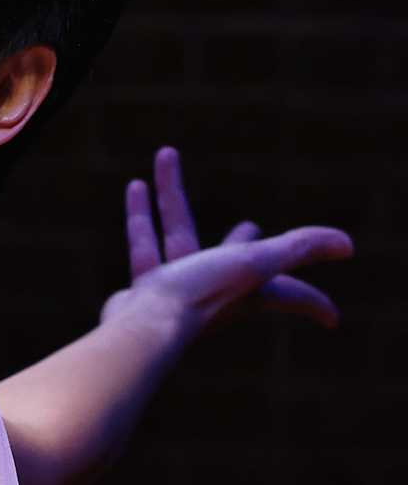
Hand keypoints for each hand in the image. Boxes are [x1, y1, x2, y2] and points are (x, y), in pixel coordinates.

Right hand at [100, 146, 352, 343]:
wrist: (143, 327)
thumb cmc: (201, 294)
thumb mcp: (257, 263)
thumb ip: (298, 249)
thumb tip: (346, 245)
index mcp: (247, 290)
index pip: (290, 293)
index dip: (314, 302)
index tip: (334, 320)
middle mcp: (214, 292)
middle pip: (234, 261)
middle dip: (243, 242)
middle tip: (249, 227)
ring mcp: (177, 292)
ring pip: (175, 232)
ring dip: (170, 194)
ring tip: (166, 157)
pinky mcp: (144, 289)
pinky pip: (144, 241)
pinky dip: (141, 212)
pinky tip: (137, 185)